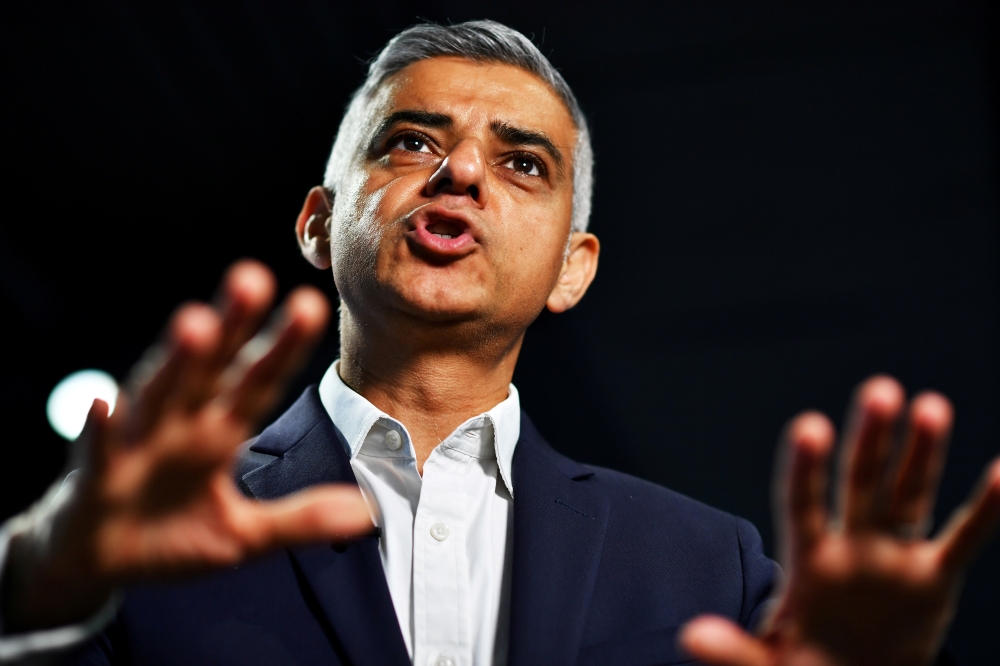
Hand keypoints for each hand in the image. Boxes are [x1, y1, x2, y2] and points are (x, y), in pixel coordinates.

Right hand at [2, 261, 371, 631]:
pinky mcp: (98, 476)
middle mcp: (181, 425)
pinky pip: (101, 448)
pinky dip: (105, 427)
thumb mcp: (246, 535)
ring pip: (161, 393)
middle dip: (231, 326)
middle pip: (211, 368)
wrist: (100, 562)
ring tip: (197, 325)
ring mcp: (139, 444)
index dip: (283, 345)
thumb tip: (371, 511)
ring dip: (177, 362)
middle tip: (253, 278)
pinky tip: (107, 403)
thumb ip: (303, 518)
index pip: (258, 381)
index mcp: (219, 432)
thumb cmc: (172, 535)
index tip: (310, 303)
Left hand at [680, 376, 999, 665]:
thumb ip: (734, 652)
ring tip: (931, 407)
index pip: (803, 505)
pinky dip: (987, 509)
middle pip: (859, 484)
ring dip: (921, 453)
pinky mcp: (931, 577)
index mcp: (807, 563)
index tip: (809, 426)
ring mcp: (892, 557)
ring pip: (908, 494)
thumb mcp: (766, 664)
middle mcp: (851, 548)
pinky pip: (964, 538)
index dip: (806, 469)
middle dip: (870, 440)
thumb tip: (690, 636)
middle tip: (879, 391)